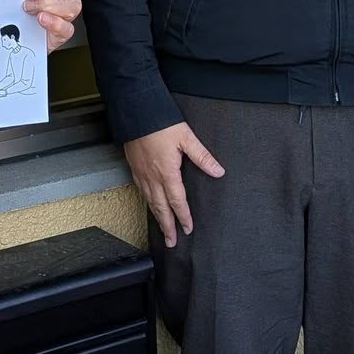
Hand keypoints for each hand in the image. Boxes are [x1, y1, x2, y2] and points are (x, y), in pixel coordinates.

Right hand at [122, 121, 224, 248]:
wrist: (135, 112)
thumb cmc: (160, 122)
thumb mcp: (186, 137)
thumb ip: (202, 156)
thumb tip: (218, 171)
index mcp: (166, 172)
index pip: (177, 201)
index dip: (183, 216)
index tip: (188, 229)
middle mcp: (152, 176)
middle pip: (161, 208)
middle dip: (167, 226)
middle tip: (171, 242)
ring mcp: (141, 173)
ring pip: (149, 201)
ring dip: (157, 217)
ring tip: (162, 229)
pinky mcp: (134, 167)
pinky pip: (141, 191)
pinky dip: (147, 202)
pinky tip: (150, 204)